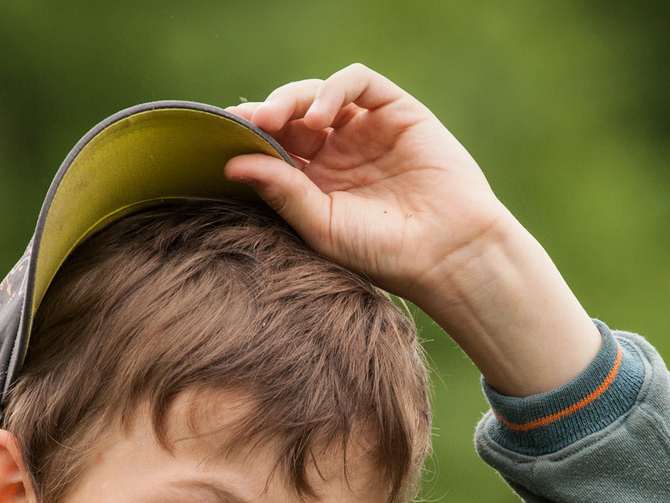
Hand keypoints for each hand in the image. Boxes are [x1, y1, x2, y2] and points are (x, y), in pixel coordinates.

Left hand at [227, 64, 600, 396]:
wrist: (446, 252)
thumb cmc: (382, 252)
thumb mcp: (322, 226)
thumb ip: (281, 193)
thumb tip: (231, 164)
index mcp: (312, 183)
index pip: (271, 148)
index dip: (248, 138)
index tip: (223, 138)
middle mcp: (336, 153)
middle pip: (288, 117)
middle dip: (265, 116)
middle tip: (251, 123)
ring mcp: (364, 130)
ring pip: (316, 94)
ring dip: (292, 99)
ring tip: (280, 120)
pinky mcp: (395, 110)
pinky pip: (357, 83)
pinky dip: (333, 89)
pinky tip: (319, 115)